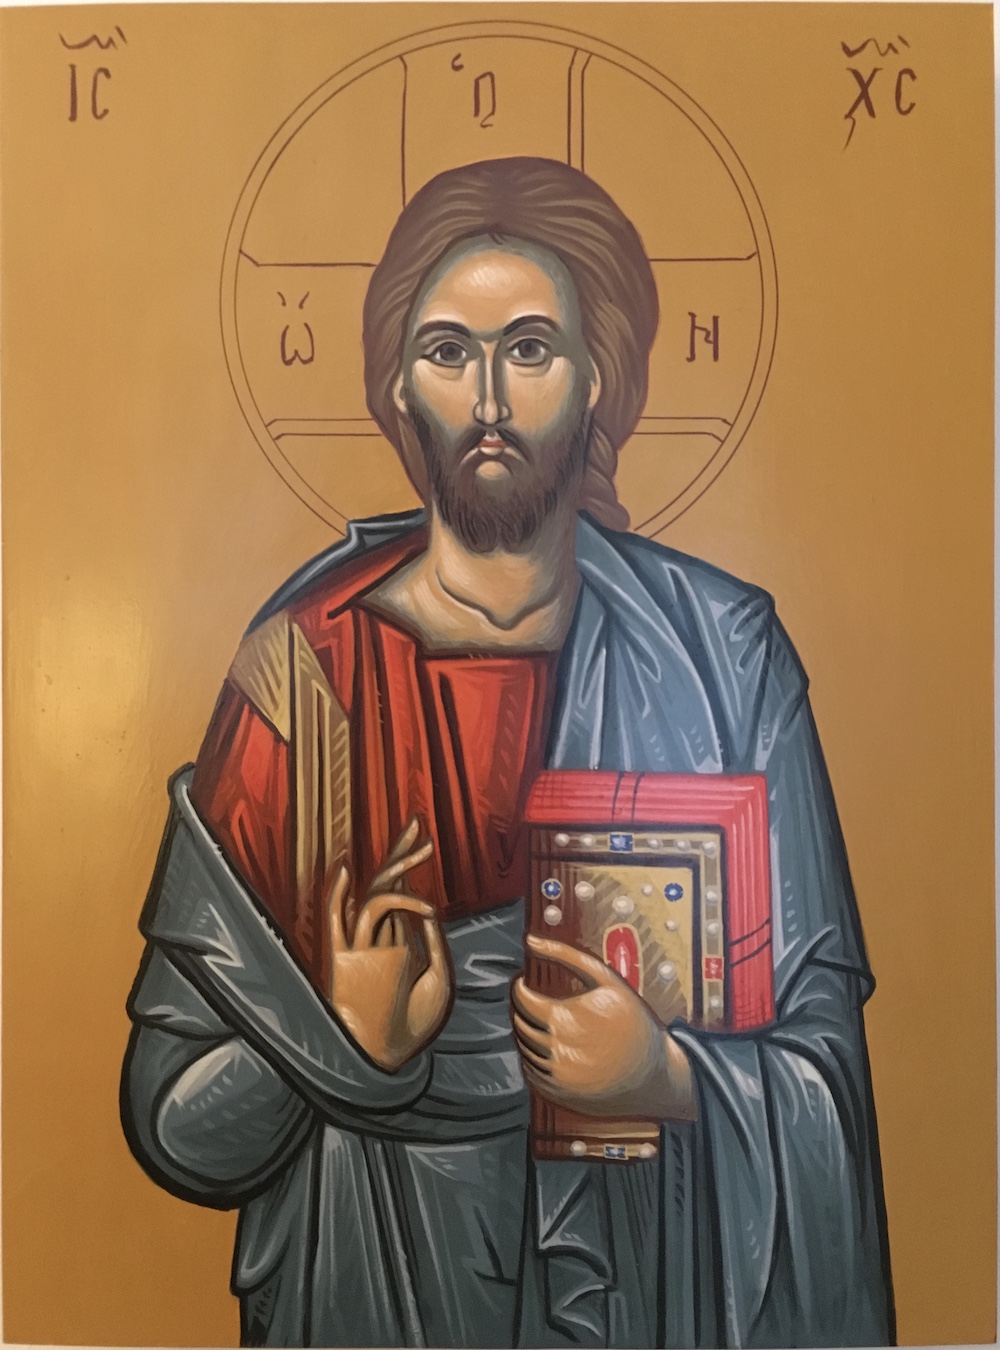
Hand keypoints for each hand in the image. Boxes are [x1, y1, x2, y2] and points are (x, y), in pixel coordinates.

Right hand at [328, 820, 452, 1071]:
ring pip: (373, 896)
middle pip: (385, 883)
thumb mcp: (438, 979)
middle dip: (400, 852)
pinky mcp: (342, 960)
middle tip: (418, 823)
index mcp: (397, 940)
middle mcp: (377, 937)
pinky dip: (339, 894)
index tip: (423, 840)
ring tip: (422, 852)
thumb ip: (432, 943)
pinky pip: (338, 922)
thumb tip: (427, 909)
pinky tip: (348, 871)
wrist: (384, 1057)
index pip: (401, 890)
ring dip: (395, 871)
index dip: (408, 863)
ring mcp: (359, 946)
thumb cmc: (411, 1026)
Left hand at [512, 934, 695, 1119]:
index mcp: (563, 1019)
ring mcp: (555, 1077)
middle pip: (520, 1024)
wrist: (655, 1075)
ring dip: (527, 1032)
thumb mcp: (606, 980)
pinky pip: (531, 1071)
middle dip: (522, 1008)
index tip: (524, 982)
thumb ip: (566, 955)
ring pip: (523, 1048)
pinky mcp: (558, 1096)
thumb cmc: (632, 1021)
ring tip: (548, 1022)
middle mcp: (555, 1051)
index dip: (519, 987)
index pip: (520, 1000)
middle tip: (535, 1000)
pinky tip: (553, 1046)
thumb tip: (530, 939)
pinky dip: (534, 1056)